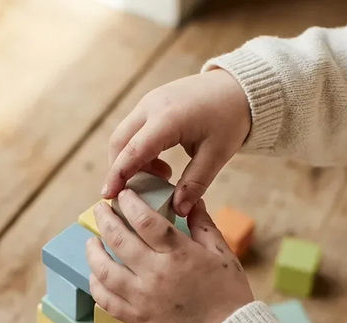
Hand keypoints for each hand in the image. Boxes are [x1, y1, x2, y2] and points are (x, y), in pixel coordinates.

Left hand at [85, 190, 253, 322]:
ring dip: (93, 252)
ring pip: (103, 270)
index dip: (129, 202)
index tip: (123, 195)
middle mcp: (155, 274)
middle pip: (118, 239)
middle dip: (104, 219)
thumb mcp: (223, 254)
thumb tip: (191, 201)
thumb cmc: (228, 294)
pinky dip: (96, 286)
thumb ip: (203, 225)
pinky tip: (96, 276)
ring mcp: (141, 298)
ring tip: (92, 242)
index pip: (144, 219)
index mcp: (178, 254)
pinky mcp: (136, 318)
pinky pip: (106, 300)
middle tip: (100, 210)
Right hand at [102, 69, 250, 216]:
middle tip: (131, 195)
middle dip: (119, 170)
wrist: (239, 87)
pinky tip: (161, 164)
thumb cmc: (231, 118)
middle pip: (119, 142)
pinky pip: (134, 129)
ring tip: (159, 178)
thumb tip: (178, 211)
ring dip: (130, 161)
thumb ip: (195, 183)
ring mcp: (149, 101)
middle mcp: (151, 106)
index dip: (118, 175)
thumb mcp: (217, 154)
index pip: (133, 151)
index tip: (107, 196)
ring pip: (124, 135)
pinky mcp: (152, 102)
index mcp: (168, 119)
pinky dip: (138, 150)